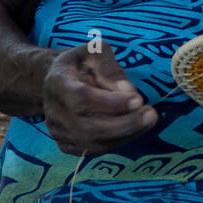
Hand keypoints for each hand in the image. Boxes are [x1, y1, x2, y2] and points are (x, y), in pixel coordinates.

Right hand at [42, 44, 157, 154]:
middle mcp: (53, 111)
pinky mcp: (67, 145)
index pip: (82, 98)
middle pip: (88, 128)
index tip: (138, 99)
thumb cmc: (83, 64)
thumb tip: (127, 91)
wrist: (61, 81)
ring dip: (126, 134)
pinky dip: (120, 141)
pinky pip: (96, 150)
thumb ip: (110, 68)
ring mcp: (58, 131)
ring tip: (148, 119)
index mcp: (56, 82)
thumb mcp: (95, 52)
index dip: (111, 103)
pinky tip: (136, 128)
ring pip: (94, 143)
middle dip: (124, 124)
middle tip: (150, 114)